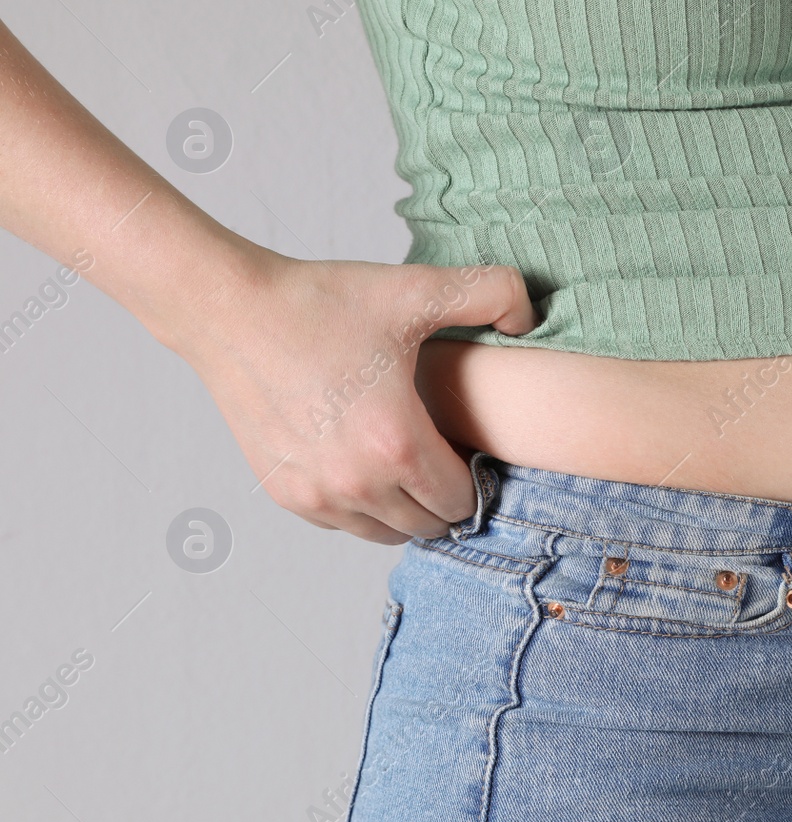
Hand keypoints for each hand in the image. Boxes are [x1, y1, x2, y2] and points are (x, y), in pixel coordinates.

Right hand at [168, 250, 535, 543]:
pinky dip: (364, 506)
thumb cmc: (322, 302)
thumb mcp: (419, 288)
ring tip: (411, 461)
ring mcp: (316, 494)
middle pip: (429, 525)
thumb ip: (494, 293)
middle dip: (446, 496)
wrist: (231, 310)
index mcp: (396, 444)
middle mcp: (356, 483)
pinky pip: (344, 524)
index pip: (462, 502)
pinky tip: (369, 463)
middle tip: (446, 453)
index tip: (471, 446)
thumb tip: (529, 318)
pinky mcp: (285, 493)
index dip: (478, 478)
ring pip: (386, 533)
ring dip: (406, 508)